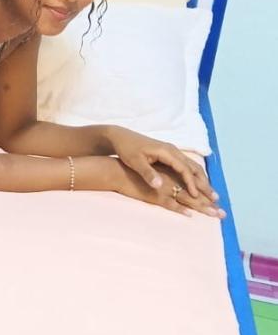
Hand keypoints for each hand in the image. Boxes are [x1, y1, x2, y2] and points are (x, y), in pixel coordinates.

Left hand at [104, 143, 224, 218]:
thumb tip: (159, 185)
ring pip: (192, 166)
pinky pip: (186, 166)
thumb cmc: (127, 149)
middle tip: (214, 198)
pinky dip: (194, 176)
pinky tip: (198, 185)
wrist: (121, 137)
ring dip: (202, 179)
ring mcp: (172, 152)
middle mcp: (172, 150)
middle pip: (194, 167)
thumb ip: (147, 173)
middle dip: (204, 183)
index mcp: (166, 151)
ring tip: (211, 193)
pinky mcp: (169, 154)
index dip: (191, 183)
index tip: (195, 196)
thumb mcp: (135, 162)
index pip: (184, 169)